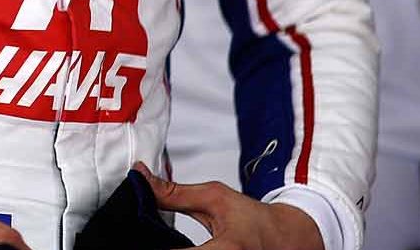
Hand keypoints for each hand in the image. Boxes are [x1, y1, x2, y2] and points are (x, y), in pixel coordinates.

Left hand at [136, 163, 323, 249]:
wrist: (290, 241)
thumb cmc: (256, 221)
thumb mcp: (215, 198)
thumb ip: (174, 193)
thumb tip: (141, 177)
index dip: (149, 245)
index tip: (128, 237)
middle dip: (157, 248)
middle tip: (137, 237)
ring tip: (159, 239)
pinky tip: (174, 246)